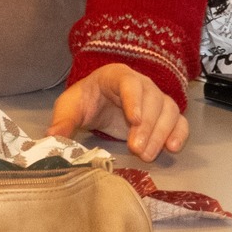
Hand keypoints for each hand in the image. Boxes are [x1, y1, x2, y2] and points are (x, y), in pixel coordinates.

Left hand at [46, 64, 187, 161]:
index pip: (129, 83)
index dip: (134, 100)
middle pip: (152, 99)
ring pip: (168, 110)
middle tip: (137, 149)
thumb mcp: (71, 108)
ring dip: (161, 133)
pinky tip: (172, 148)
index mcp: (117, 76)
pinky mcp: (165, 115)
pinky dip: (180, 133)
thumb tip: (51, 138)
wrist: (98, 103)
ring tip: (147, 155)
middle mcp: (142, 84)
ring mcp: (156, 98)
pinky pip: (179, 121)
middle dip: (147, 126)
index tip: (134, 120)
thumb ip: (62, 121)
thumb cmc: (86, 101)